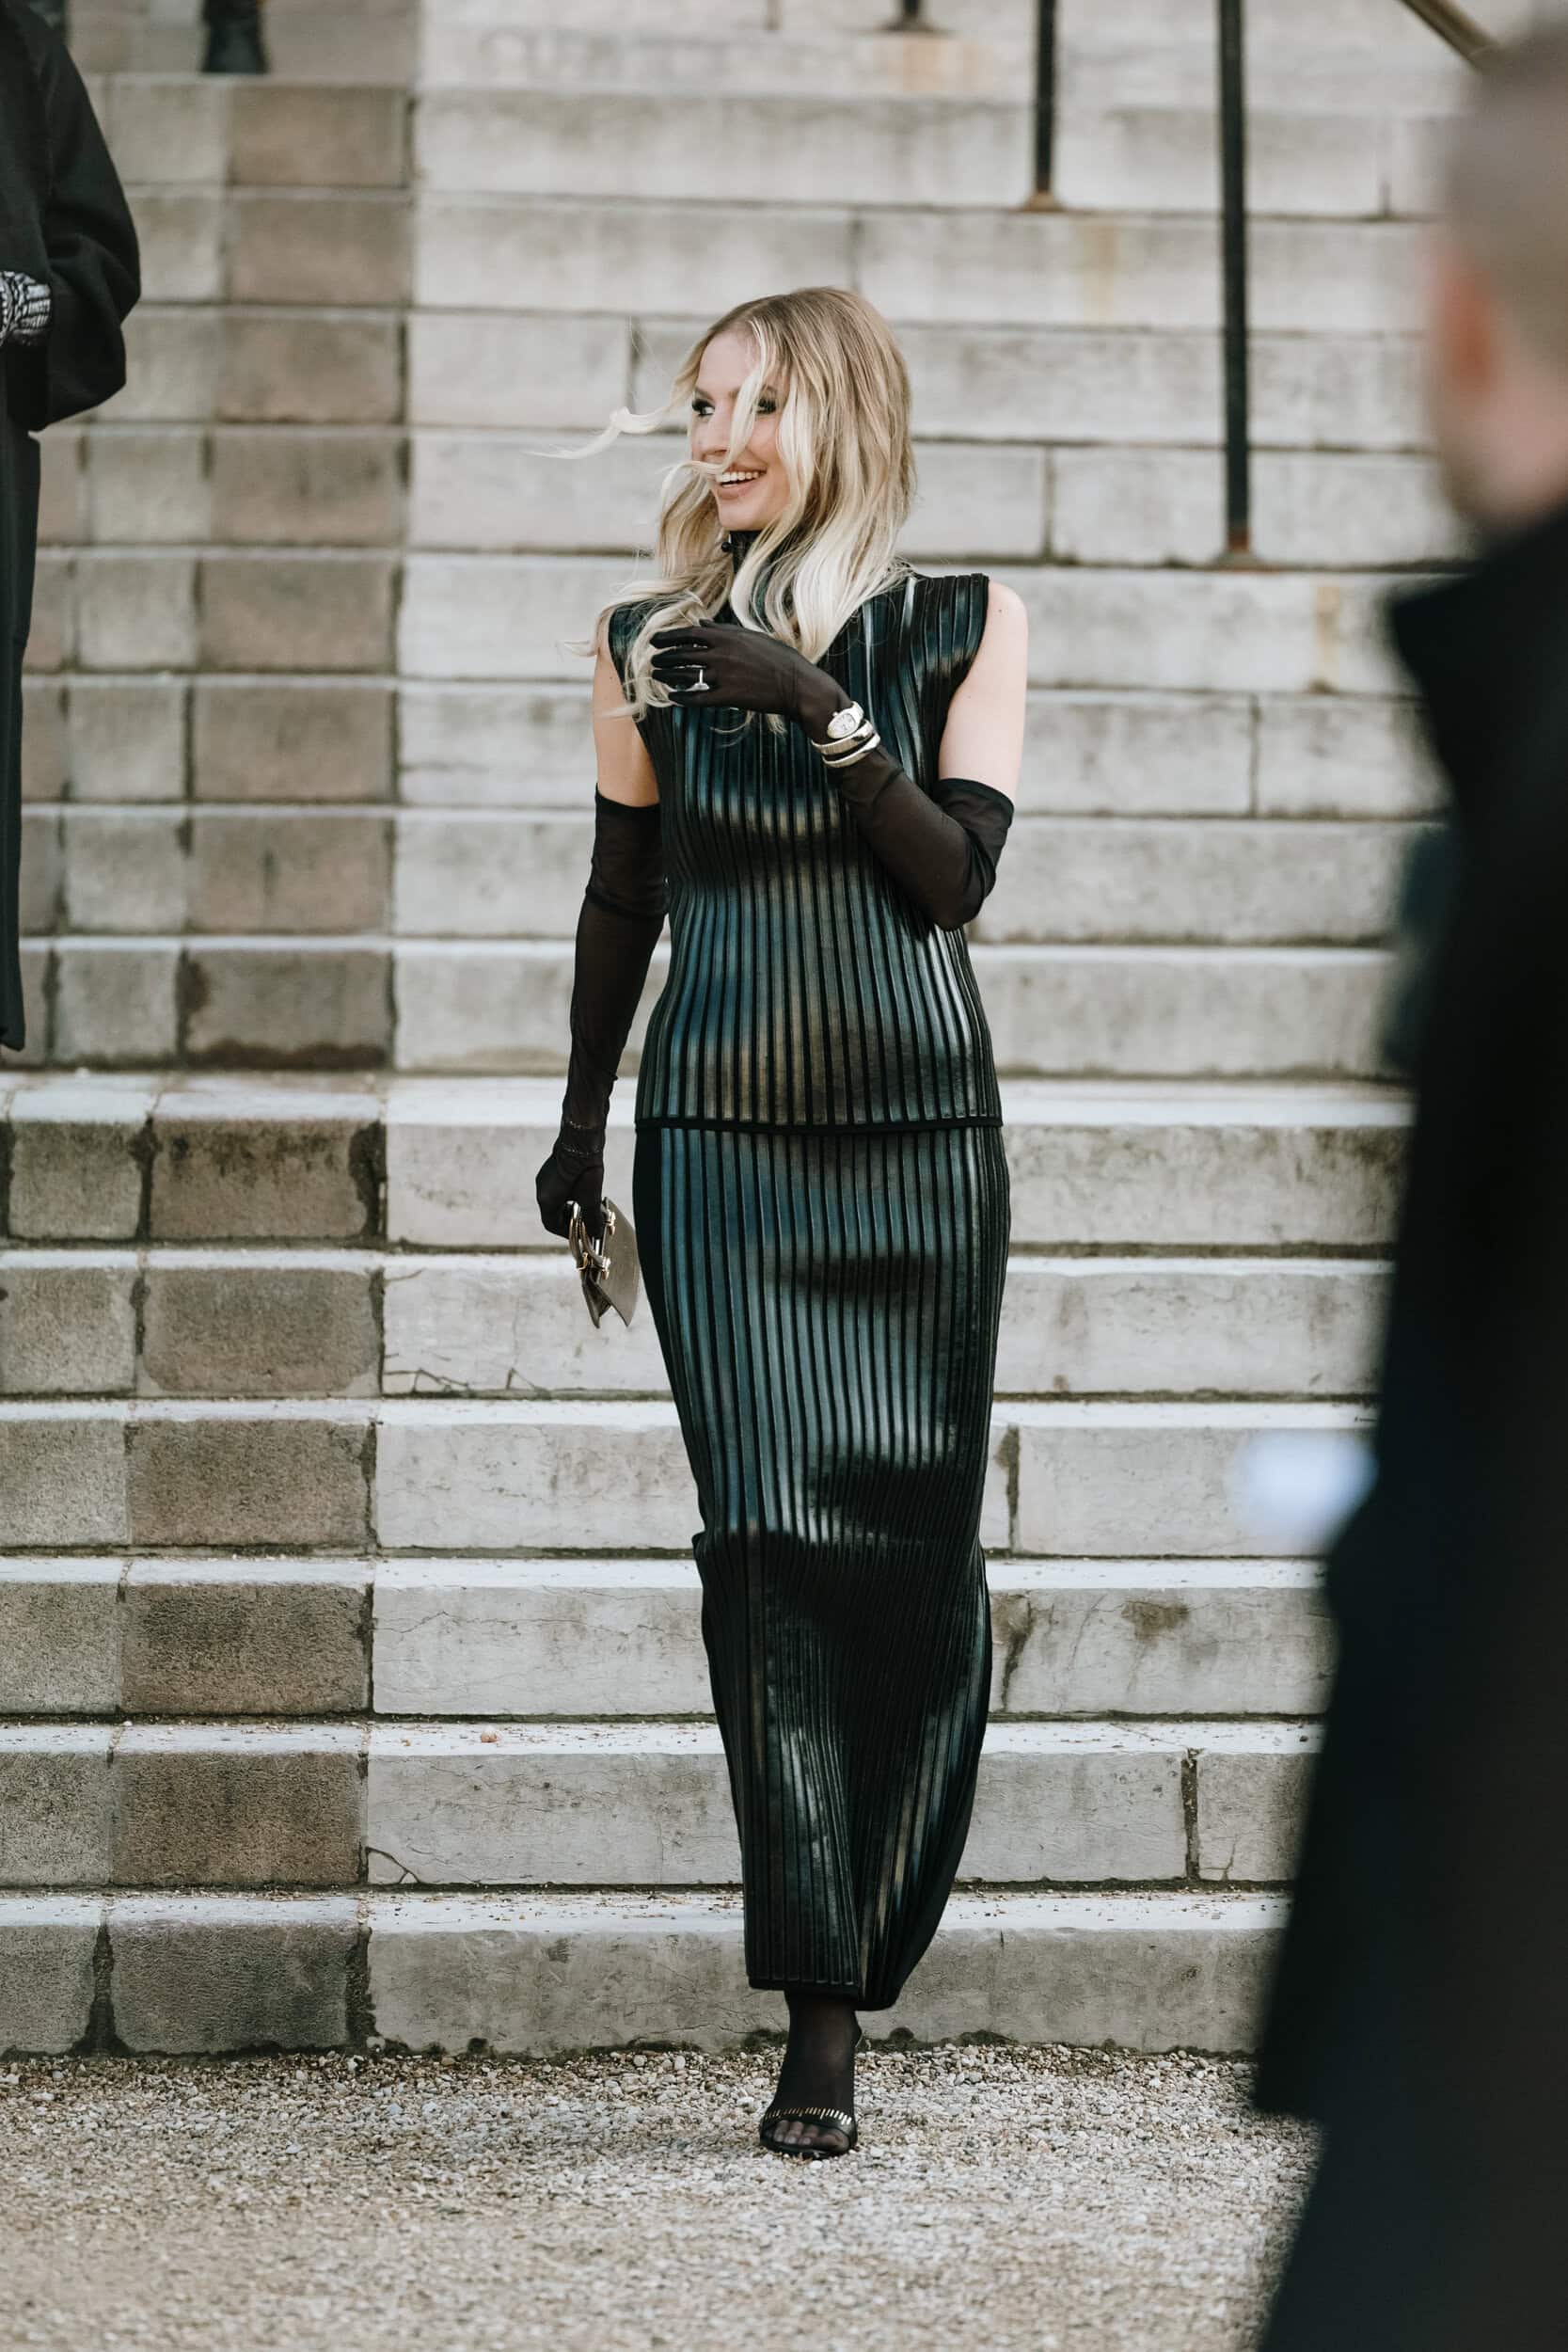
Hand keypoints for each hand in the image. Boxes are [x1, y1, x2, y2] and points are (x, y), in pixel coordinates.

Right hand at [536, 1133, 603, 1241]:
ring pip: (554, 1199)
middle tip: (582, 1221)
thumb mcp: (590, 1198)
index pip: (551, 1224)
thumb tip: (595, 1233)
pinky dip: (566, 1194)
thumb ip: (592, 1218)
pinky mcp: (551, 1168)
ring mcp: (545, 1178)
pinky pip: (555, 1187)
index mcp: (546, 1200)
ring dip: (567, 1206)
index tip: (579, 1233)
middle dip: (567, 1219)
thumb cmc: (583, 1170)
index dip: (566, 1231)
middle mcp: (541, 1189)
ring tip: (583, 1206)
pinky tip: (580, 1191)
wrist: (581, 1141)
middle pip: (551, 1212)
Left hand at [650, 624, 840, 734]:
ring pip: (685, 675)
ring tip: (657, 677)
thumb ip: (724, 630)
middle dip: (663, 657)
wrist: (797, 684)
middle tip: (653, 661)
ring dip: (667, 676)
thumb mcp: (752, 637)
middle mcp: (721, 654)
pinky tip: (673, 699)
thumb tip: (701, 624)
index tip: (654, 641)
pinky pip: (697, 698)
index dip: (667, 637)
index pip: (688, 633)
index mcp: (727, 636)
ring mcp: (723, 676)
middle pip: (682, 654)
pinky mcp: (728, 697)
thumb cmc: (778, 658)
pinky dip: (682, 699)